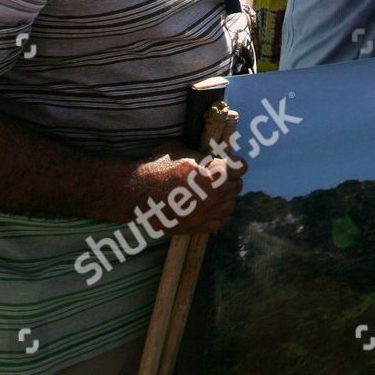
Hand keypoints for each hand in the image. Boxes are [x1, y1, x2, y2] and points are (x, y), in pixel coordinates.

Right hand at [132, 145, 246, 235]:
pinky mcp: (194, 226)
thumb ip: (201, 152)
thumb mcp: (180, 149)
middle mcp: (212, 195)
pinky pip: (219, 222)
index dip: (236, 163)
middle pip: (236, 186)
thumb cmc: (156, 166)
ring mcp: (203, 213)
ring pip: (230, 205)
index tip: (231, 162)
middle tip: (221, 176)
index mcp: (211, 174)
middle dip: (231, 179)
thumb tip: (214, 153)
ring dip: (226, 197)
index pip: (240, 168)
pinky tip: (211, 207)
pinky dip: (218, 214)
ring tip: (216, 191)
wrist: (135, 191)